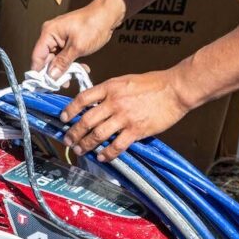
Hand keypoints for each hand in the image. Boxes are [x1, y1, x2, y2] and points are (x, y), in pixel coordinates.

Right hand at [30, 0, 125, 78]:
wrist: (108, 15)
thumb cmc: (93, 25)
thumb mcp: (77, 46)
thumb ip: (63, 62)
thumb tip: (51, 76)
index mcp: (49, 32)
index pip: (37, 56)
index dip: (39, 73)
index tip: (44, 86)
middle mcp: (50, 35)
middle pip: (45, 59)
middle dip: (54, 73)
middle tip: (63, 85)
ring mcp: (58, 38)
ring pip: (55, 60)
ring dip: (64, 70)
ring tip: (73, 78)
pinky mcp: (66, 42)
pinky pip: (63, 56)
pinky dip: (70, 64)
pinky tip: (80, 69)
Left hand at [60, 69, 191, 161]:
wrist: (175, 89)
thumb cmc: (153, 84)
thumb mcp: (125, 81)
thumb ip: (109, 92)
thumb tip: (95, 104)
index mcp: (110, 87)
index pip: (82, 99)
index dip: (69, 110)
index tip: (63, 118)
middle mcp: (114, 102)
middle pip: (86, 120)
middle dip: (74, 133)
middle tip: (68, 140)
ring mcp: (125, 117)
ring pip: (98, 135)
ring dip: (86, 145)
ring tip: (80, 150)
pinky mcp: (136, 130)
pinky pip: (116, 146)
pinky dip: (107, 154)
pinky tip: (102, 157)